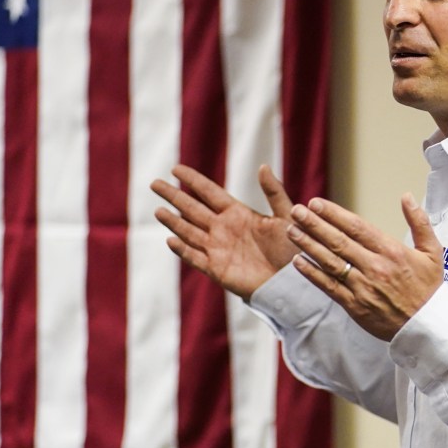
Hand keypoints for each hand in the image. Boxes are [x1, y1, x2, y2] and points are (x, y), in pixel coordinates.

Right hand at [151, 163, 296, 299]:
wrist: (293, 281)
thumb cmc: (293, 249)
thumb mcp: (286, 217)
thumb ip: (274, 192)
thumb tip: (263, 166)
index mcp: (238, 213)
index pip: (209, 192)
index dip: (193, 180)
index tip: (176, 168)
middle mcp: (223, 228)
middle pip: (192, 208)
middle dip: (173, 196)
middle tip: (154, 183)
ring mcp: (218, 248)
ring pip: (189, 231)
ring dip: (173, 222)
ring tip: (158, 210)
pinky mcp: (217, 269)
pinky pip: (196, 258)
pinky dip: (183, 250)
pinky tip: (171, 240)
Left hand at [287, 193, 442, 340]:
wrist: (428, 327)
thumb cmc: (429, 289)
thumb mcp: (433, 252)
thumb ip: (420, 222)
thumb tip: (407, 197)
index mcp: (391, 251)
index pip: (356, 227)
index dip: (333, 214)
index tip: (316, 203)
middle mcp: (374, 267)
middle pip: (338, 241)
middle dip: (314, 224)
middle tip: (296, 211)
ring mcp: (363, 287)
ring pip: (330, 262)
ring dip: (308, 245)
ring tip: (291, 230)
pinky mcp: (355, 305)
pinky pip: (329, 286)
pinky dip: (312, 273)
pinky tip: (297, 261)